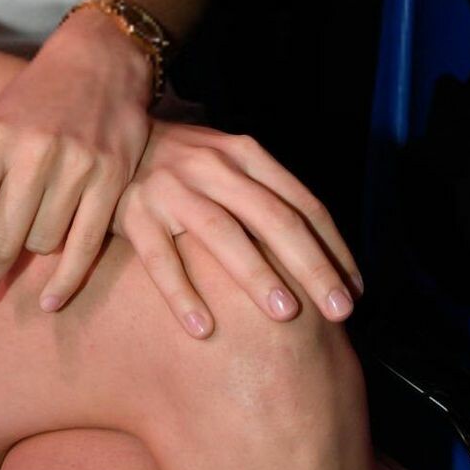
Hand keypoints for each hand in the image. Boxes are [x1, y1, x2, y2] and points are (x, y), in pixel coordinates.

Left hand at [0, 10, 152, 312]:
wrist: (97, 61)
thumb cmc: (29, 103)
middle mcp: (34, 150)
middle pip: (2, 238)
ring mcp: (77, 163)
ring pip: (44, 242)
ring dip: (30, 255)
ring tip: (25, 245)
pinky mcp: (112, 176)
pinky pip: (86, 245)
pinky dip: (66, 279)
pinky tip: (49, 300)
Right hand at [111, 120, 363, 337]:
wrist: (114, 141)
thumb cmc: (185, 167)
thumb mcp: (229, 164)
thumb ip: (267, 195)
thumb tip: (324, 256)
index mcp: (245, 154)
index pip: (302, 203)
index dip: (333, 248)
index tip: (355, 291)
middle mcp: (212, 165)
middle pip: (272, 217)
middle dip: (311, 266)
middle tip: (339, 311)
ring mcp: (171, 187)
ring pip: (222, 232)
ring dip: (257, 274)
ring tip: (286, 314)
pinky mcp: (133, 212)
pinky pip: (160, 257)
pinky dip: (182, 293)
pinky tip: (203, 328)